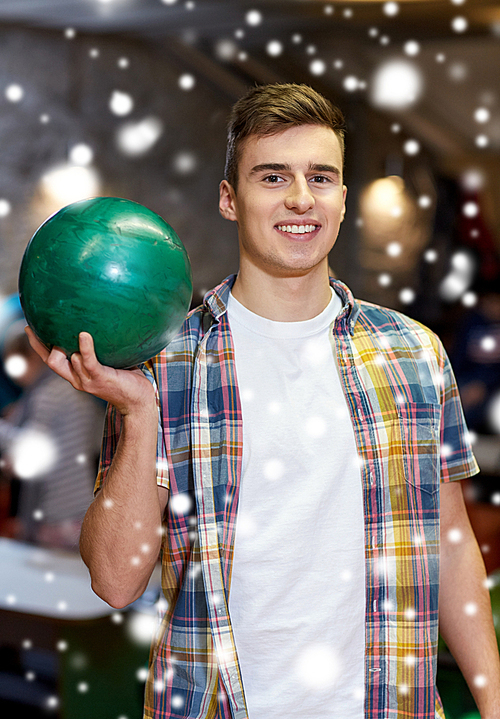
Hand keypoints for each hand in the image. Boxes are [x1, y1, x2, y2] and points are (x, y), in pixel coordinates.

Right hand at [25, 327, 154, 416]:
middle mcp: (78, 379)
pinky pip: (87, 360)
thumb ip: (102, 349)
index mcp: (77, 375)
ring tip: (72, 327)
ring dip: (67, 344)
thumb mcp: (110, 362)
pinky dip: (85, 347)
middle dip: (39, 345)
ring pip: (66, 360)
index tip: (30, 328)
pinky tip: (84, 334)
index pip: (52, 360)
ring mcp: (87, 380)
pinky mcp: (99, 378)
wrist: (139, 401)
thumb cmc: (127, 380)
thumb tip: (104, 323)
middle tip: (36, 326)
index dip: (38, 346)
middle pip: (51, 361)